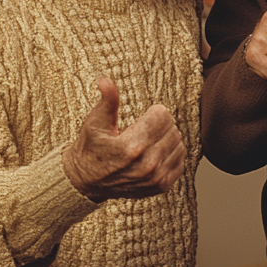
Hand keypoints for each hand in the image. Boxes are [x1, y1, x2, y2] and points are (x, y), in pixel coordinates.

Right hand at [63, 77, 185, 201]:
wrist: (86, 182)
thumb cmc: (90, 149)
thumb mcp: (95, 122)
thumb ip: (107, 101)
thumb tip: (105, 80)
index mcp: (132, 146)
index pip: (163, 116)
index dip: (153, 112)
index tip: (143, 117)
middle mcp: (147, 164)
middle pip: (172, 128)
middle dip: (160, 124)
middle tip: (144, 129)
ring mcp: (155, 178)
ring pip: (179, 144)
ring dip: (167, 139)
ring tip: (149, 141)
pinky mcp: (161, 186)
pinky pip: (180, 161)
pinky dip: (171, 154)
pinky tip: (155, 153)